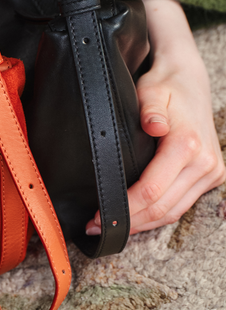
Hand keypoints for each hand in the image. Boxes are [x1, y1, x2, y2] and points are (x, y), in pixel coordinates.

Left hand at [86, 0, 224, 235]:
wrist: (191, 81)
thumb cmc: (164, 87)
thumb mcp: (152, 91)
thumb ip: (151, 109)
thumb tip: (153, 124)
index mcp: (187, 145)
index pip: (151, 190)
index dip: (124, 208)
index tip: (98, 216)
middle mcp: (204, 162)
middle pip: (162, 208)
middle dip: (129, 222)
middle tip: (98, 228)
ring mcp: (211, 171)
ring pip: (174, 212)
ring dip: (142, 225)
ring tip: (112, 229)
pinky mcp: (212, 176)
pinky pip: (182, 205)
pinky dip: (158, 216)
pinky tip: (136, 220)